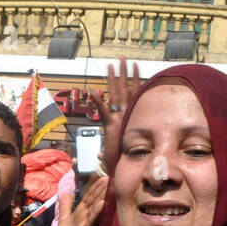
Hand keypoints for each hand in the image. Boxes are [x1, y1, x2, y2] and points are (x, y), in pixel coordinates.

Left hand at [55, 175, 107, 225]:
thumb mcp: (63, 220)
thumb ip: (65, 206)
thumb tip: (66, 191)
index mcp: (81, 212)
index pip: (88, 195)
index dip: (92, 182)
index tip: (99, 170)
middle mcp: (86, 216)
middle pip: (93, 198)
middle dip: (100, 185)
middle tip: (108, 172)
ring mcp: (87, 224)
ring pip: (95, 207)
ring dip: (101, 195)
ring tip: (107, 182)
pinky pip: (92, 220)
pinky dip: (96, 212)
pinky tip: (101, 204)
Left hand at [89, 58, 140, 174]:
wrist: (121, 166)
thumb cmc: (119, 157)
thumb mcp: (115, 148)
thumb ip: (105, 149)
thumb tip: (97, 155)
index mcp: (129, 115)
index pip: (132, 93)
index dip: (133, 79)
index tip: (134, 67)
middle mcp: (125, 114)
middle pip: (124, 89)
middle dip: (123, 73)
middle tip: (123, 59)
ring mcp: (118, 118)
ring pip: (116, 95)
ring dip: (114, 79)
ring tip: (113, 65)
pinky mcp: (110, 125)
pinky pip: (103, 111)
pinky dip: (97, 102)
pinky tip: (92, 91)